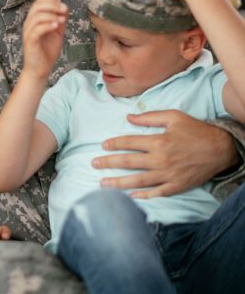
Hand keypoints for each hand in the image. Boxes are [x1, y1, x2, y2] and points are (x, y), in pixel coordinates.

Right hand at [22, 0, 67, 78]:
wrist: (40, 69)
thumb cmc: (47, 51)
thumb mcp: (57, 32)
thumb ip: (60, 20)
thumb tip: (65, 7)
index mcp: (34, 20)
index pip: (39, 2)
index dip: (52, 1)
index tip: (63, 7)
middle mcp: (29, 24)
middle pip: (37, 6)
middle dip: (52, 6)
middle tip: (63, 11)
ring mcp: (28, 32)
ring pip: (37, 16)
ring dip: (51, 16)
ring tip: (61, 21)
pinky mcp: (30, 41)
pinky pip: (37, 29)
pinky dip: (47, 25)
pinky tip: (56, 26)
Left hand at [93, 110, 238, 197]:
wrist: (221, 149)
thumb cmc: (196, 131)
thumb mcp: (173, 117)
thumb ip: (149, 117)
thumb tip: (128, 117)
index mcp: (158, 142)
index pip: (129, 143)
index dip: (114, 144)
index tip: (103, 146)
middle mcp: (161, 160)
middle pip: (128, 163)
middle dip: (108, 163)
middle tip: (93, 164)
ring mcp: (168, 175)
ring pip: (137, 181)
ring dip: (118, 183)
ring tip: (102, 184)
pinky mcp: (176, 186)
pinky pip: (156, 193)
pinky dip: (142, 196)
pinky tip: (129, 196)